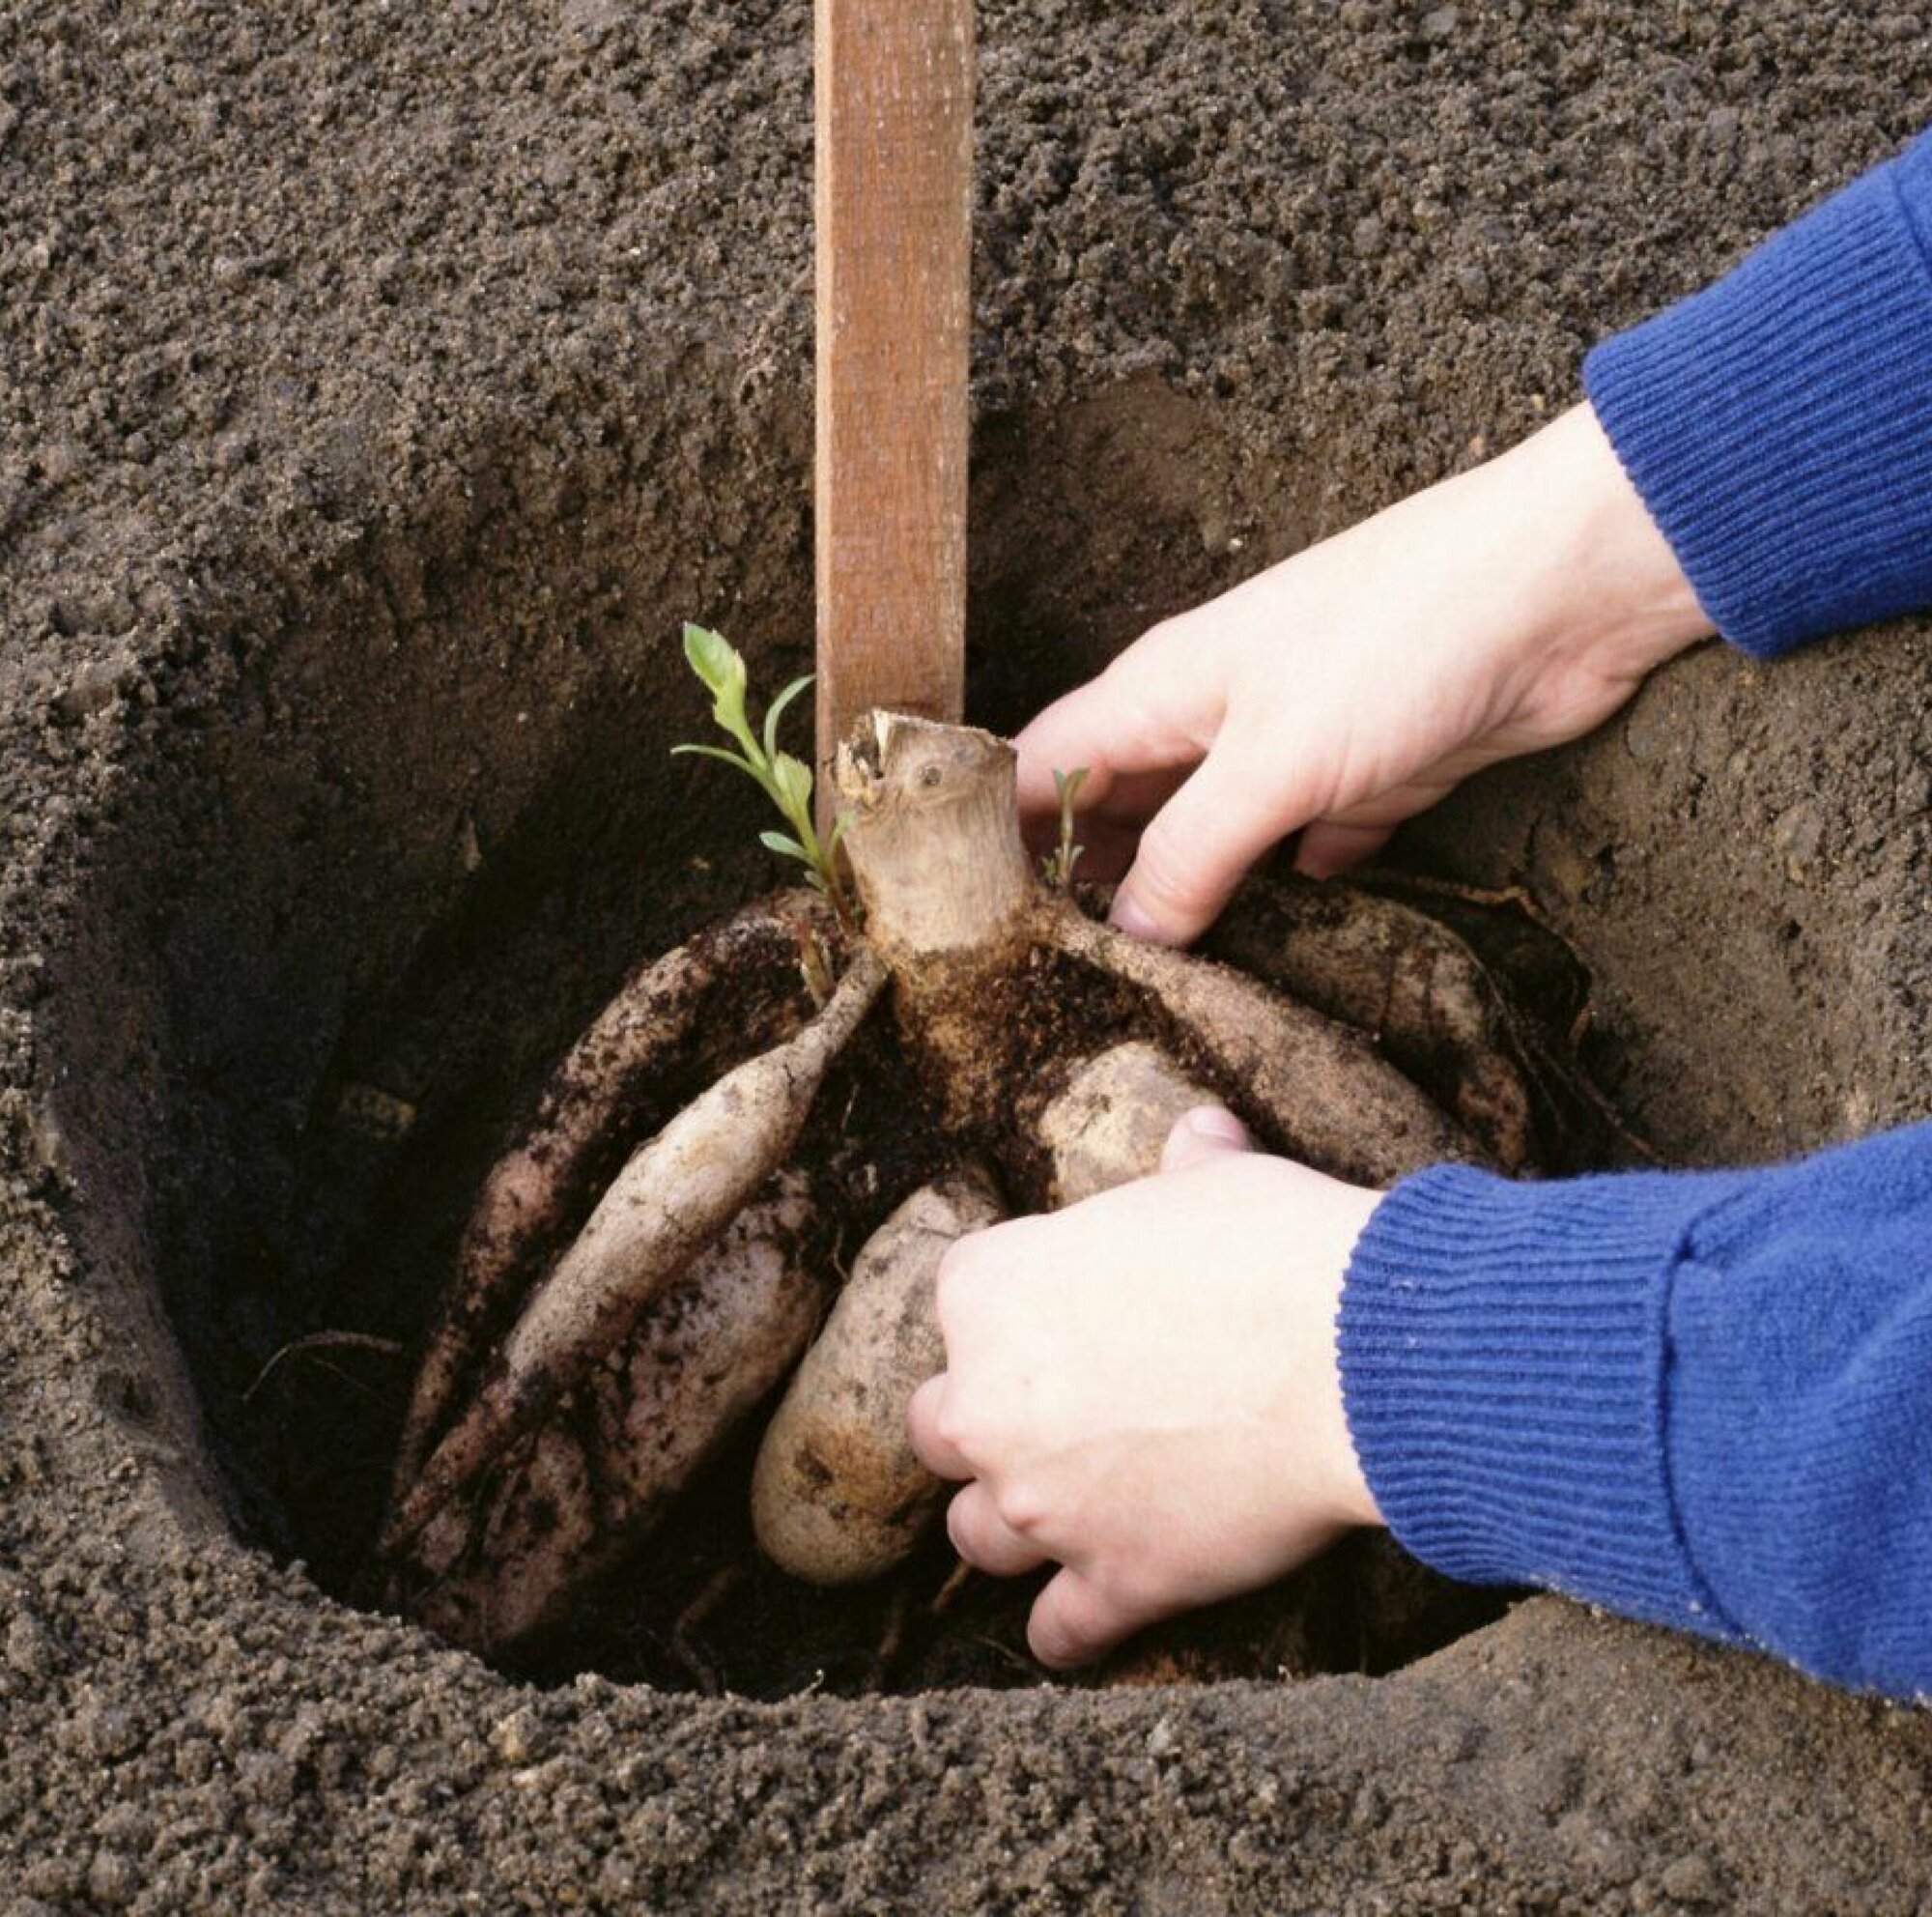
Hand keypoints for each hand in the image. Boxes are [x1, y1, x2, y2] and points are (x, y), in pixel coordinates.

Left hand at [906, 1107, 1383, 1667]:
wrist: (1354, 1357)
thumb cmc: (1274, 1248)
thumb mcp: (1216, 1182)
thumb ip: (1186, 1164)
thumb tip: (1202, 1131)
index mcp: (993, 1288)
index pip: (962, 1296)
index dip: (1014, 1308)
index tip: (1062, 1314)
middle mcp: (990, 1401)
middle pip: (941, 1425)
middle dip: (983, 1423)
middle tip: (1043, 1417)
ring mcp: (1044, 1501)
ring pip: (977, 1533)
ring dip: (1009, 1524)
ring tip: (1052, 1514)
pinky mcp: (1115, 1578)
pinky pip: (1058, 1630)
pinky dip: (1066, 1631)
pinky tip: (1078, 1626)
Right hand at [1016, 402, 1711, 943]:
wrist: (1563, 594)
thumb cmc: (1401, 639)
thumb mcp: (1272, 761)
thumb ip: (1191, 853)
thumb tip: (1128, 936)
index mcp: (1159, 692)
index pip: (1038, 768)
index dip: (991, 837)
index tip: (965, 926)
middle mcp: (1210, 718)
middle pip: (1117, 813)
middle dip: (1085, 889)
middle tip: (1056, 986)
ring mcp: (1289, 749)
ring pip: (1208, 840)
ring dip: (1184, 905)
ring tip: (1148, 994)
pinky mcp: (1364, 780)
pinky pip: (1301, 852)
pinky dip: (1283, 900)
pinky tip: (1271, 960)